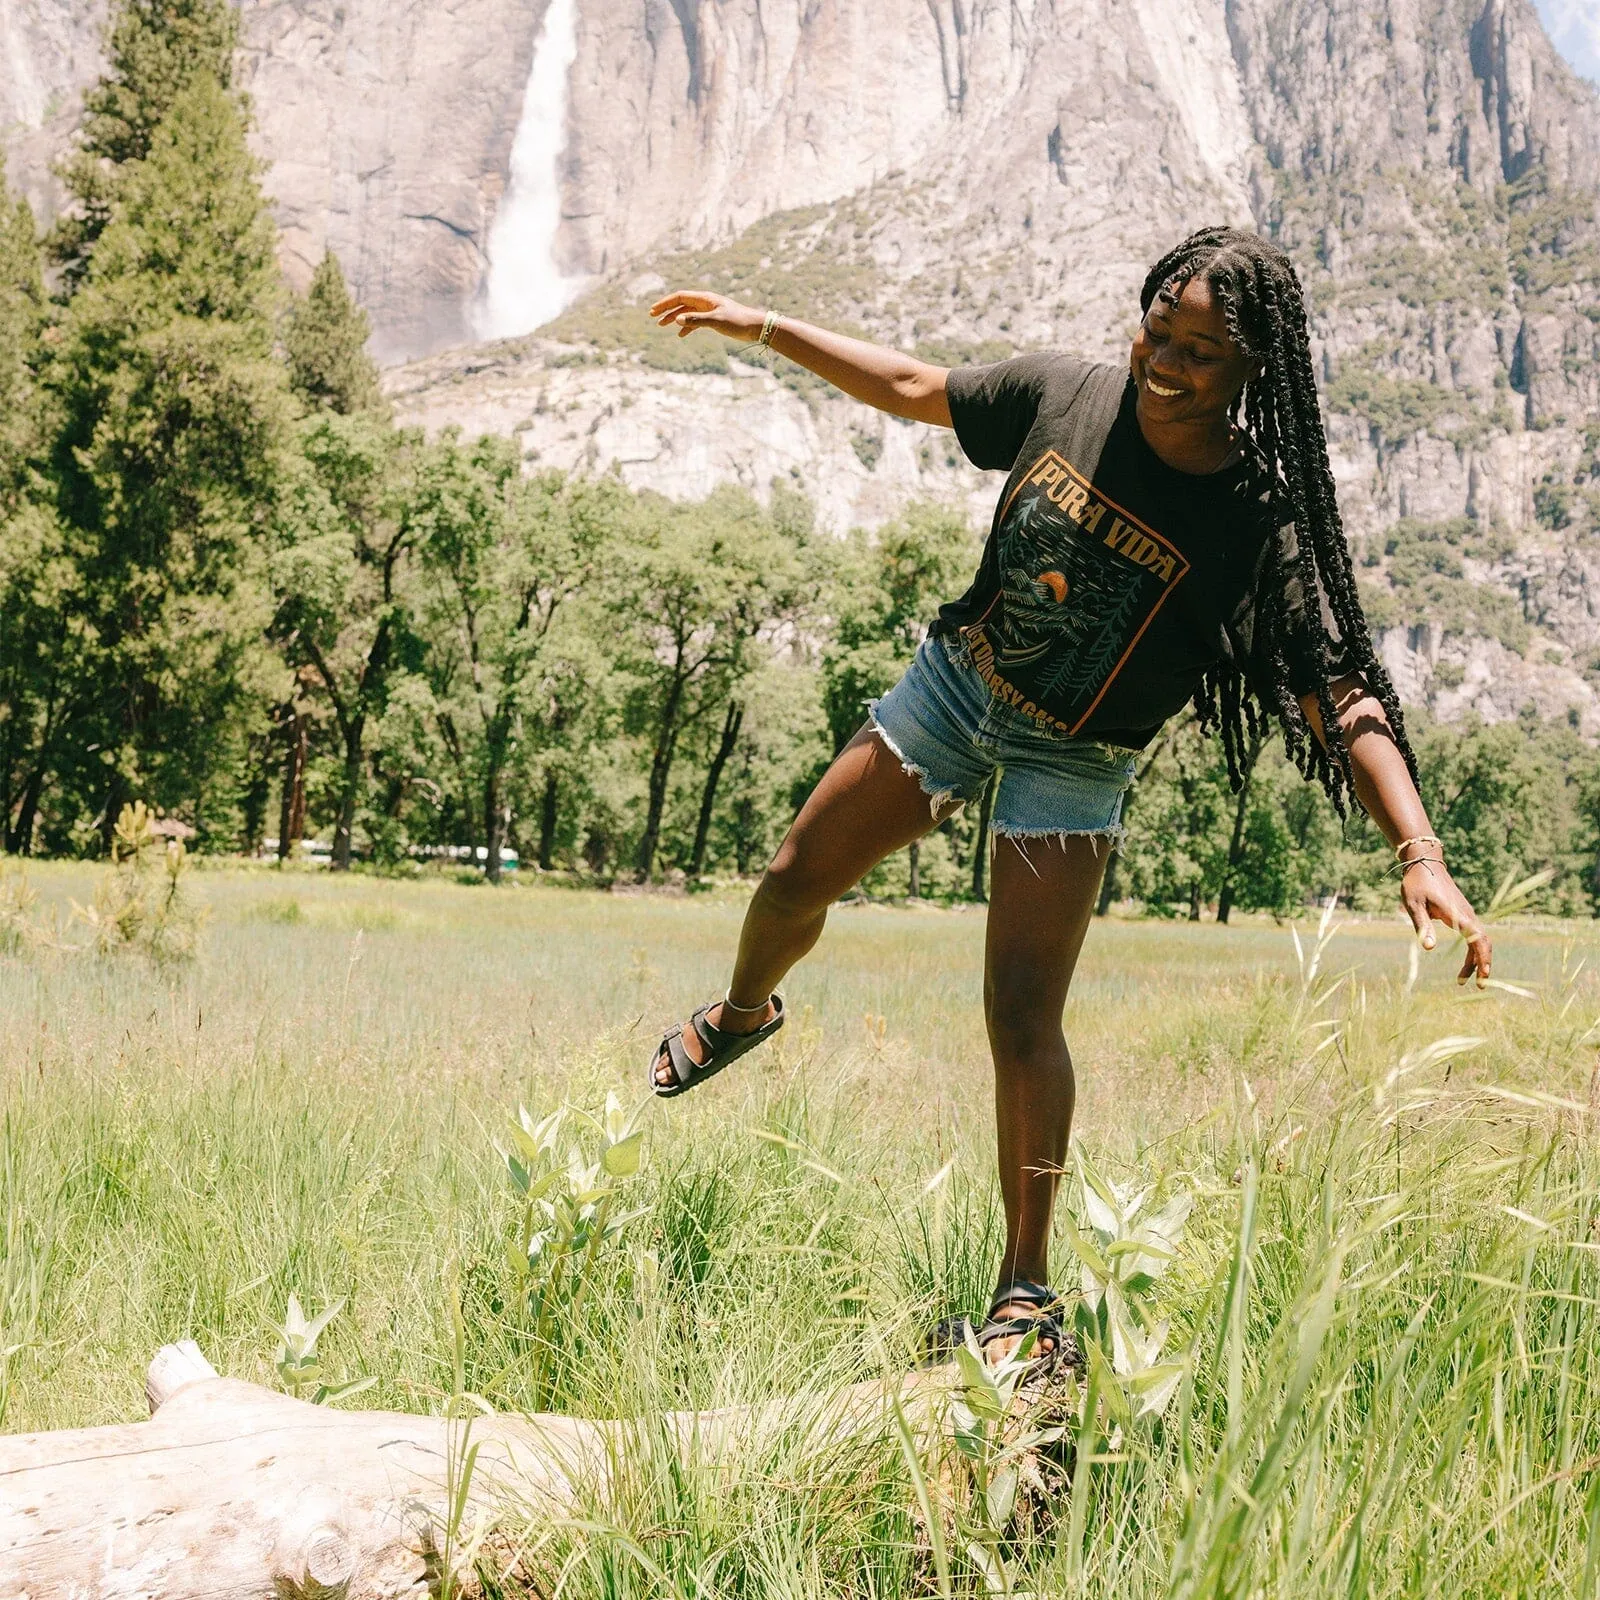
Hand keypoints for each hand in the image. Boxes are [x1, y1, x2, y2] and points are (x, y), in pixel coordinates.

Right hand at [649, 289, 763, 342]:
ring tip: (662, 325)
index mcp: (704, 298)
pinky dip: (687, 327)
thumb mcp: (715, 321)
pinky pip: (695, 321)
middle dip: (666, 310)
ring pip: (687, 313)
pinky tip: (681, 335)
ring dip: (674, 318)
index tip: (653, 311)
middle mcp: (705, 302)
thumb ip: (696, 320)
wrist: (755, 326)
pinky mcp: (713, 319)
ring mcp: (709, 311)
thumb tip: (677, 320)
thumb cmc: (737, 321)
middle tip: (653, 317)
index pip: (679, 297)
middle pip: (680, 303)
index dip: (665, 303)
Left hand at [1400, 859, 1491, 986]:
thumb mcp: (1414, 904)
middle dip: (1482, 964)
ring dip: (1474, 960)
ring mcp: (1467, 914)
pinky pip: (1473, 936)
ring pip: (1478, 941)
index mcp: (1457, 913)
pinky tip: (1463, 964)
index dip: (1482, 957)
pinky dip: (1471, 952)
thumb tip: (1430, 948)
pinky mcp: (1463, 915)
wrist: (1424, 863)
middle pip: (1483, 942)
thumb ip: (1423, 925)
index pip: (1477, 938)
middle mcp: (1467, 914)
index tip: (1483, 975)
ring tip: (1461, 980)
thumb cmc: (1416, 883)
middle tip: (1477, 985)